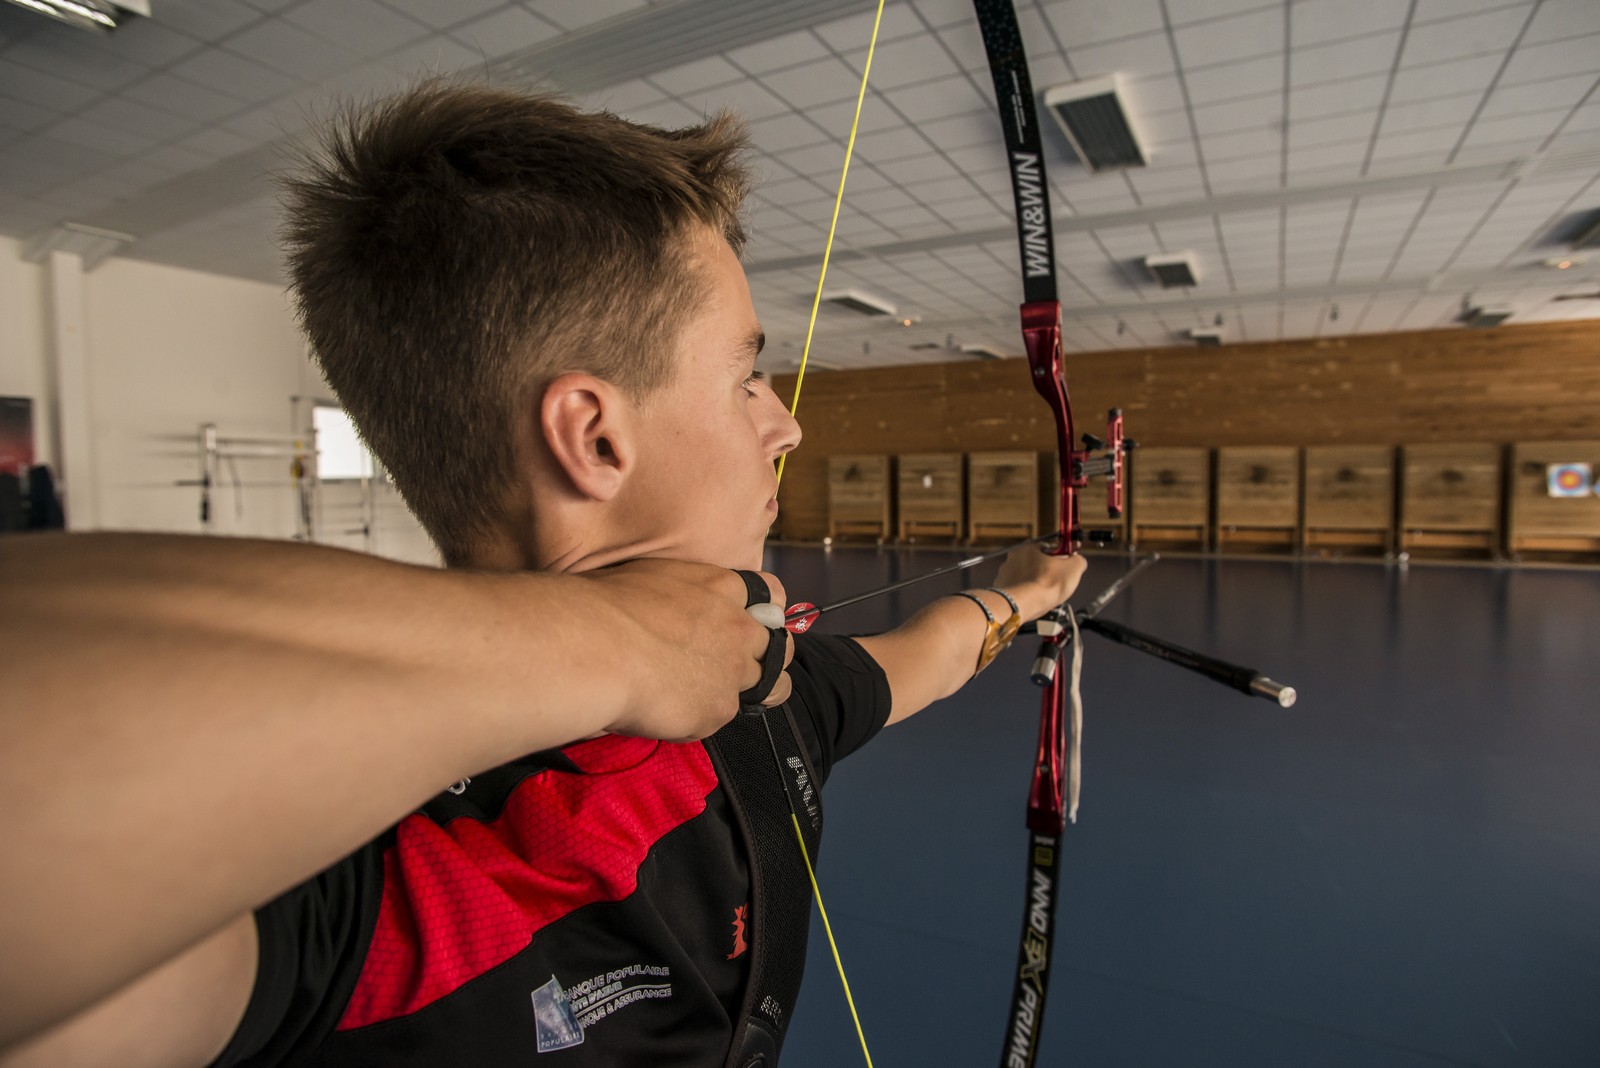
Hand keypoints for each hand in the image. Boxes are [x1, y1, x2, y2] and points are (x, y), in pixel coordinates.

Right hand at [583, 559, 793, 740]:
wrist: (593, 646)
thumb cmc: (603, 606)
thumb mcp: (650, 578)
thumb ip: (679, 596)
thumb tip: (669, 609)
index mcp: (721, 586)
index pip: (772, 596)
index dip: (765, 613)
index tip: (751, 623)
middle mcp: (738, 627)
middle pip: (780, 646)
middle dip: (767, 657)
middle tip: (734, 667)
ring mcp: (733, 670)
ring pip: (773, 686)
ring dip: (752, 692)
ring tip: (715, 696)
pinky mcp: (719, 708)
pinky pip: (720, 717)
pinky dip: (699, 718)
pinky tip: (669, 712)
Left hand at [993, 545, 1088, 621]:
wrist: (1024, 604)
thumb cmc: (1047, 584)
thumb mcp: (1074, 567)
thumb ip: (1078, 560)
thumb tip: (1079, 560)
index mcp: (1029, 548)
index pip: (1050, 547)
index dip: (1063, 553)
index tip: (1070, 558)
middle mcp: (1013, 558)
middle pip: (1037, 562)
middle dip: (1049, 570)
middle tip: (1060, 580)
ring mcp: (1005, 574)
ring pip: (1027, 577)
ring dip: (1037, 582)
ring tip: (1048, 593)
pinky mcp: (1002, 590)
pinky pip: (1018, 589)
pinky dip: (1027, 593)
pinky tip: (1035, 599)